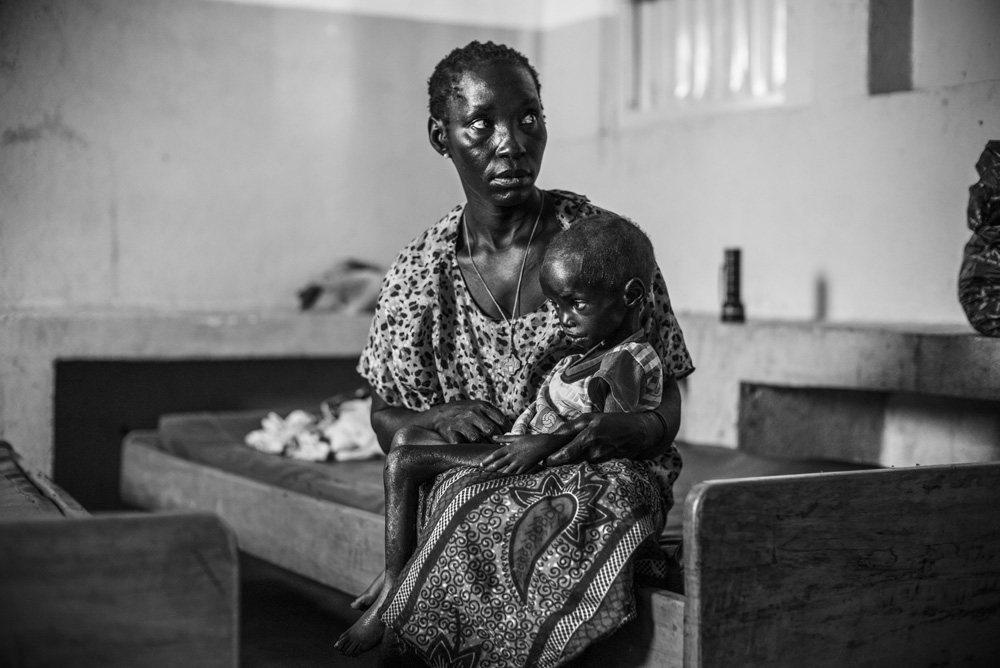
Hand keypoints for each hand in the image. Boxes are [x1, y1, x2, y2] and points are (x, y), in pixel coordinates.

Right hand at [427, 400, 509, 443]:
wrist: (441, 414)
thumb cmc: (466, 412)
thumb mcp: (480, 407)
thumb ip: (494, 416)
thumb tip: (511, 430)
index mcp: (482, 406)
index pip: (501, 421)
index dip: (507, 432)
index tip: (508, 438)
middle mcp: (471, 413)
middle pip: (490, 430)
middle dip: (496, 440)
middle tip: (497, 446)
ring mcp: (460, 423)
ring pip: (477, 439)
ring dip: (481, 445)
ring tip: (483, 447)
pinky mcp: (450, 433)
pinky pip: (462, 444)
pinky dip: (466, 448)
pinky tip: (468, 448)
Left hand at [481, 433, 566, 474]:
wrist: (544, 444)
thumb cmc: (530, 439)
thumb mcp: (517, 437)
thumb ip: (504, 438)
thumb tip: (493, 437)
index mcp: (510, 448)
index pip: (495, 455)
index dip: (487, 460)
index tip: (481, 464)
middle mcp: (513, 456)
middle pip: (498, 464)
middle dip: (490, 469)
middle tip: (483, 473)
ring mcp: (519, 463)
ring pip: (506, 471)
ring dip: (498, 475)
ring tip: (491, 479)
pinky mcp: (525, 468)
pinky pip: (516, 474)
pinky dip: (510, 477)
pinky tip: (505, 481)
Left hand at [543, 412, 662, 466]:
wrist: (639, 434)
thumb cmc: (613, 422)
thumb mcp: (591, 417)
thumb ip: (571, 427)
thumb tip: (553, 435)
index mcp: (589, 437)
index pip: (566, 453)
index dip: (553, 459)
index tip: (542, 461)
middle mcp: (594, 452)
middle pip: (569, 462)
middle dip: (557, 463)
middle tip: (542, 463)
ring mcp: (600, 461)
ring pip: (577, 465)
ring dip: (567, 464)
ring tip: (555, 462)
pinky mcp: (604, 466)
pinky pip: (587, 466)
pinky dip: (578, 464)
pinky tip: (573, 462)